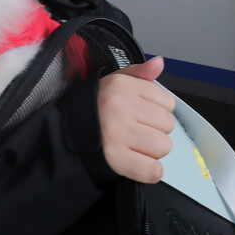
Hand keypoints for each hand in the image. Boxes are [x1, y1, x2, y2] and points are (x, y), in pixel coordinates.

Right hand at [98, 56, 174, 182]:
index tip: (140, 115)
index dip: (156, 111)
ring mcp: (117, 133)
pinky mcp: (115, 158)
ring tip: (134, 145)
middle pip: (167, 125)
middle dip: (155, 130)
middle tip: (136, 131)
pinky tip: (138, 163)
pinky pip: (152, 170)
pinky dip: (150, 171)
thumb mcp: (115, 83)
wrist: (66, 132)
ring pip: (163, 147)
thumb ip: (139, 73)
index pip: (168, 103)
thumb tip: (158, 63)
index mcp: (123, 86)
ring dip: (152, 151)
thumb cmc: (96, 107)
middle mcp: (119, 107)